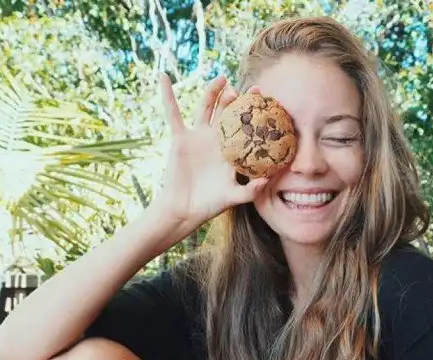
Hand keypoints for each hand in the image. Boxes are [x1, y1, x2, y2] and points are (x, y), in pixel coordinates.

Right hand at [148, 74, 268, 234]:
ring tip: (222, 78)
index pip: (245, 129)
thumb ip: (250, 191)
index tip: (268, 105)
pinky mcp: (180, 138)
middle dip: (240, 100)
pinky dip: (168, 95)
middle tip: (254, 90)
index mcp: (231, 152)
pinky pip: (173, 113)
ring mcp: (198, 137)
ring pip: (206, 108)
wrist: (185, 209)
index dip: (255, 117)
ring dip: (213, 92)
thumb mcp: (232, 198)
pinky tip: (164, 77)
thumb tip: (267, 181)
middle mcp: (216, 141)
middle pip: (229, 113)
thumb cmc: (209, 205)